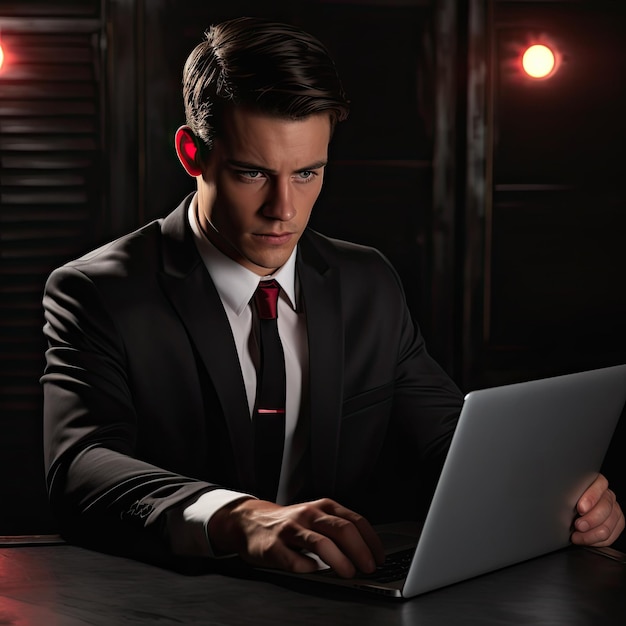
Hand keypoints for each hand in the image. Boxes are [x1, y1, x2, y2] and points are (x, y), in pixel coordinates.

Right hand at [208, 497, 385, 577]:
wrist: (251, 521)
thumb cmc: (290, 524)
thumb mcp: (317, 517)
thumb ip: (338, 529)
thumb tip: (368, 552)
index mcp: (323, 507)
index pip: (355, 521)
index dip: (371, 541)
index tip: (379, 558)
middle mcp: (309, 514)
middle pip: (341, 530)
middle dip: (360, 551)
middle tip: (368, 568)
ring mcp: (291, 529)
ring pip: (321, 543)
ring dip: (339, 561)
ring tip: (348, 573)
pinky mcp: (274, 546)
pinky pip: (295, 561)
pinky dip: (308, 568)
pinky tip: (314, 571)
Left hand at [571, 474, 624, 546]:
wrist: (577, 508)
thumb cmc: (570, 498)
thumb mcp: (570, 492)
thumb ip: (570, 493)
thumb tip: (556, 500)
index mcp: (597, 482)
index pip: (598, 487)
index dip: (590, 498)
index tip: (580, 508)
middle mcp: (608, 495)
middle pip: (605, 508)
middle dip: (590, 520)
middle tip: (578, 525)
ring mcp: (614, 510)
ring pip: (608, 525)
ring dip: (591, 534)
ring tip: (577, 536)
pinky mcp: (617, 524)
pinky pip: (610, 536)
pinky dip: (596, 541)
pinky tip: (585, 539)